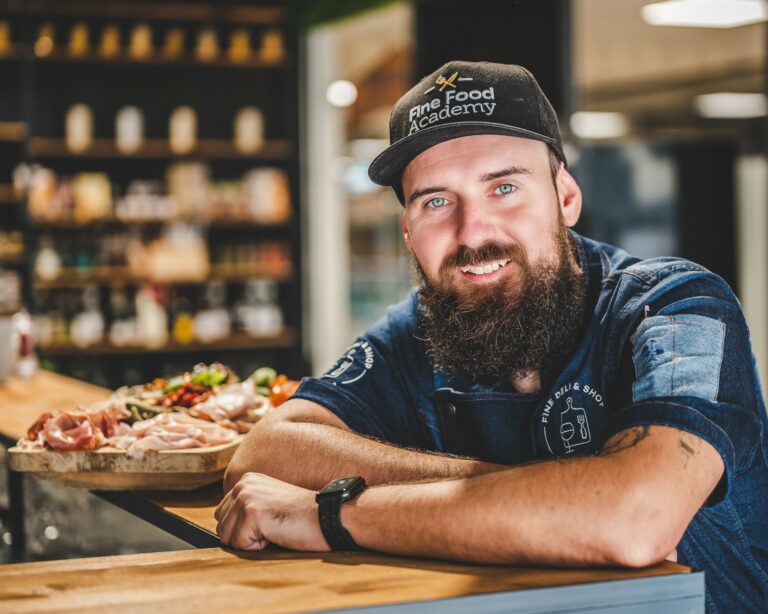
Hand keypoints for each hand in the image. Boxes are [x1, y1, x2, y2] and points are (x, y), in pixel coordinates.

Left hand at [215, 472, 329, 551]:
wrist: (327, 515)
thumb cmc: (302, 516)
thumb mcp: (269, 503)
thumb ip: (246, 509)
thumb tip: (222, 532)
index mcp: (247, 480)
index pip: (222, 515)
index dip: (244, 529)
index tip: (268, 523)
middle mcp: (243, 484)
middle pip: (222, 527)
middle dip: (244, 537)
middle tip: (272, 527)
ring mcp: (246, 497)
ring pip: (228, 538)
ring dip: (251, 543)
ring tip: (275, 529)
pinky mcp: (252, 513)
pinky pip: (240, 545)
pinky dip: (258, 548)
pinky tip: (277, 533)